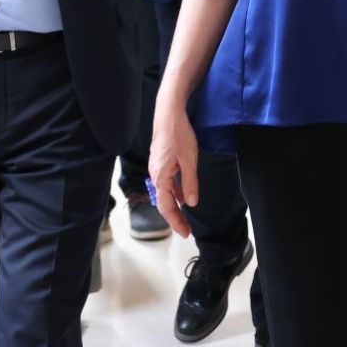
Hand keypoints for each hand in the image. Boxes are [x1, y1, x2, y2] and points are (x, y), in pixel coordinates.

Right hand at [147, 104, 198, 238]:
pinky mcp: (160, 162)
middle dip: (175, 218)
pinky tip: (183, 195)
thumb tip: (191, 203)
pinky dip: (175, 193)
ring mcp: (157, 168)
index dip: (176, 221)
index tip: (186, 232)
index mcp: (161, 177)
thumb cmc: (179, 134)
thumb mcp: (189, 160)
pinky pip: (166, 183)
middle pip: (164, 202)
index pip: (166, 206)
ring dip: (175, 206)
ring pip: (165, 193)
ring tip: (186, 217)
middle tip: (186, 230)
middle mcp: (155, 175)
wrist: (169, 114)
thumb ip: (189, 183)